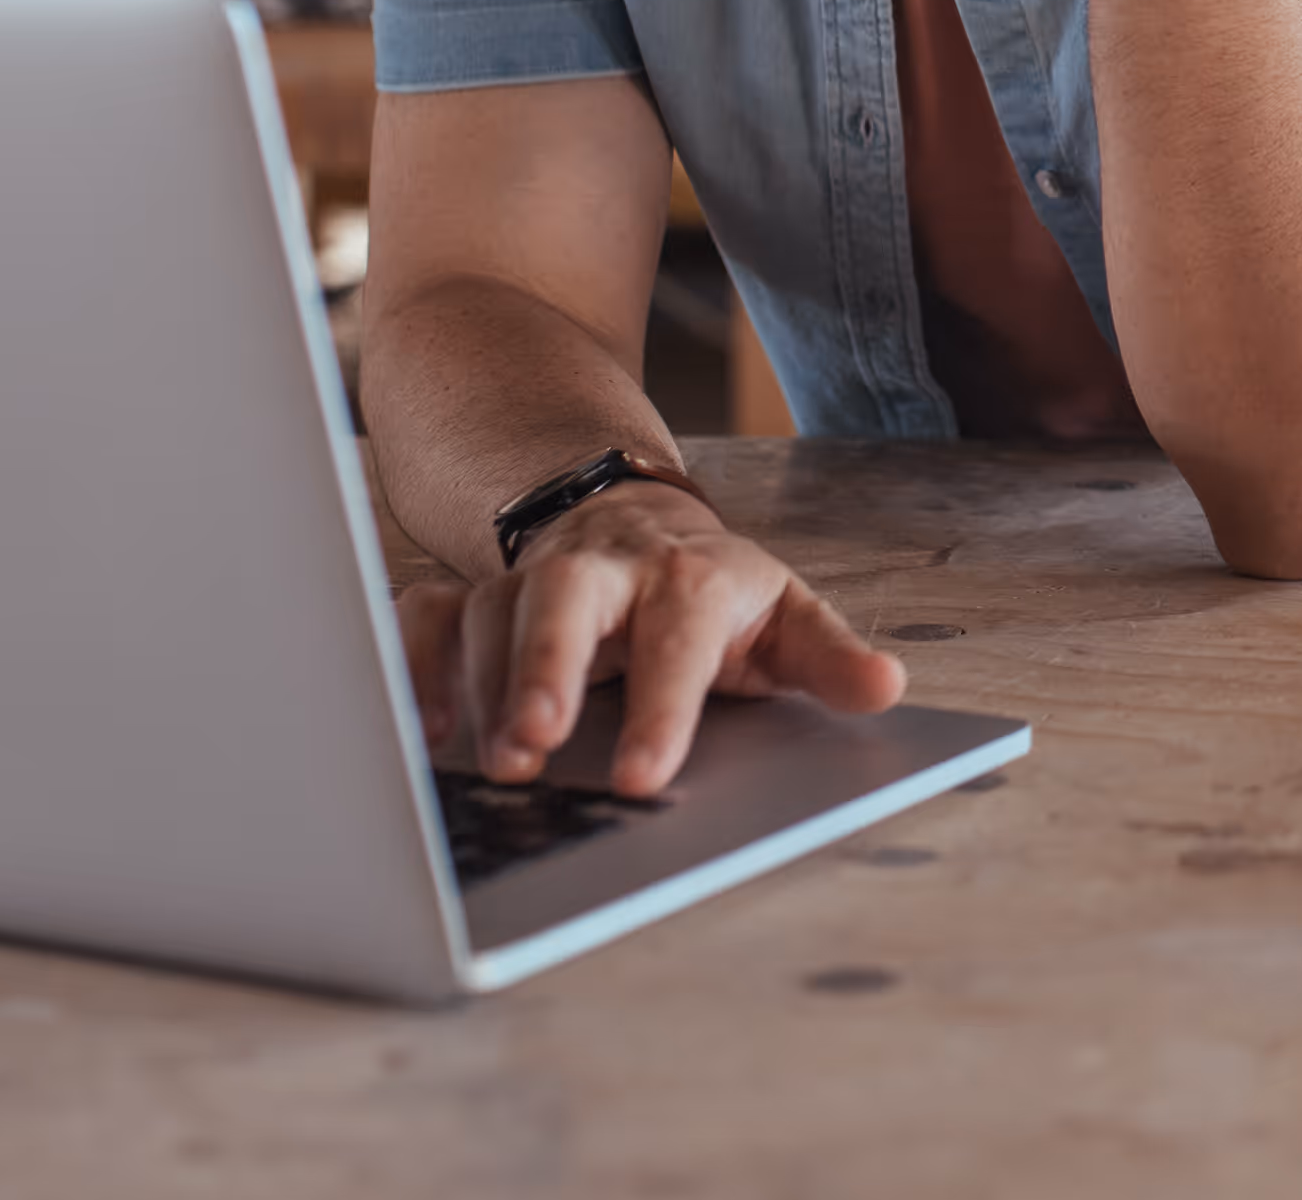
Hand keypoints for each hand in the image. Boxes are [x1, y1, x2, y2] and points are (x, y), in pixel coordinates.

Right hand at [394, 481, 904, 797]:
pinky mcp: (474, 595)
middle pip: (564, 597)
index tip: (645, 779)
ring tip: (494, 762)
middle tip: (535, 744)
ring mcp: (533, 580)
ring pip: (489, 611)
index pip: (678, 635)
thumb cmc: (716, 596)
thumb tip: (887, 688)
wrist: (638, 523)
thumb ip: (830, 659)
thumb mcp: (787, 619)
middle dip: (545, 664)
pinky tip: (424, 730)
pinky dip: (414, 665)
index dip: (662, 706)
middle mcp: (605, 572)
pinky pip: (427, 616)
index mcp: (691, 579)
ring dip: (483, 687)